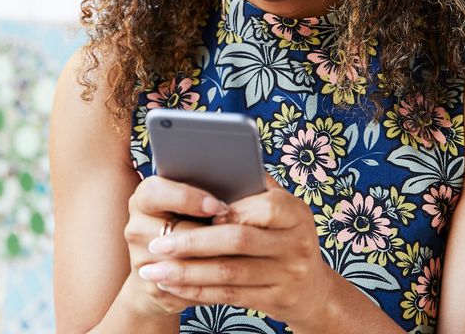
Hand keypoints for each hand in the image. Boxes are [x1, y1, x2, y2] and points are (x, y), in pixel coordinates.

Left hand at [134, 176, 336, 328]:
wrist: (312, 289)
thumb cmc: (281, 235)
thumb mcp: (280, 209)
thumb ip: (251, 188)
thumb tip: (208, 162)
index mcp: (296, 212)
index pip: (264, 206)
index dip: (230, 209)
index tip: (197, 211)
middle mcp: (297, 244)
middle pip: (238, 241)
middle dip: (192, 242)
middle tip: (156, 244)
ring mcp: (289, 275)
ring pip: (228, 273)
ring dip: (186, 272)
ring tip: (153, 270)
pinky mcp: (277, 301)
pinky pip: (230, 296)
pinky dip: (197, 291)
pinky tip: (173, 286)